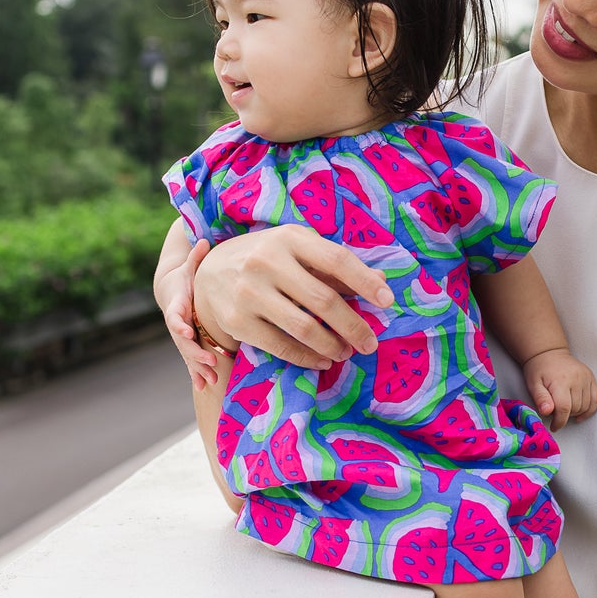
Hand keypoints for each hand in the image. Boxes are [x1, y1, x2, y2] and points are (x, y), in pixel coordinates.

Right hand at [160, 239, 224, 388]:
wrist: (171, 291)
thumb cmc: (184, 277)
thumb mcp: (188, 267)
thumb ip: (195, 258)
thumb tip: (202, 241)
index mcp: (176, 306)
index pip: (175, 317)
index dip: (180, 325)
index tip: (188, 332)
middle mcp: (177, 324)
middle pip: (183, 342)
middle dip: (195, 353)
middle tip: (211, 362)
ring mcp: (181, 336)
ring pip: (188, 355)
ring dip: (198, 368)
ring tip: (211, 380)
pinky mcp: (187, 344)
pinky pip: (191, 361)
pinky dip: (196, 374)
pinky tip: (204, 387)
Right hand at [193, 226, 391, 370]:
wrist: (209, 272)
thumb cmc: (267, 258)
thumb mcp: (298, 250)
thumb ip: (335, 266)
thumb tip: (381, 282)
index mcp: (288, 238)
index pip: (336, 259)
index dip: (365, 282)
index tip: (387, 301)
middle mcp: (266, 262)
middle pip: (323, 300)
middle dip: (353, 326)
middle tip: (370, 343)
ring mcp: (249, 292)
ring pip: (304, 328)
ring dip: (333, 345)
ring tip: (347, 352)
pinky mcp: (237, 320)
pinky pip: (282, 346)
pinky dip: (308, 357)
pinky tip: (323, 359)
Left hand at [523, 348, 596, 430]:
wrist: (549, 353)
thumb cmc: (538, 370)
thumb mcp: (533, 384)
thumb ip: (540, 398)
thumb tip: (547, 412)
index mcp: (560, 381)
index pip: (564, 409)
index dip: (559, 422)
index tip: (554, 426)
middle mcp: (576, 379)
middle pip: (575, 408)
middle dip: (565, 415)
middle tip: (556, 412)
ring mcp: (586, 378)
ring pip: (586, 406)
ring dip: (576, 412)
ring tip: (565, 409)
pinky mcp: (591, 377)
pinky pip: (596, 399)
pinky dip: (589, 410)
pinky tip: (580, 414)